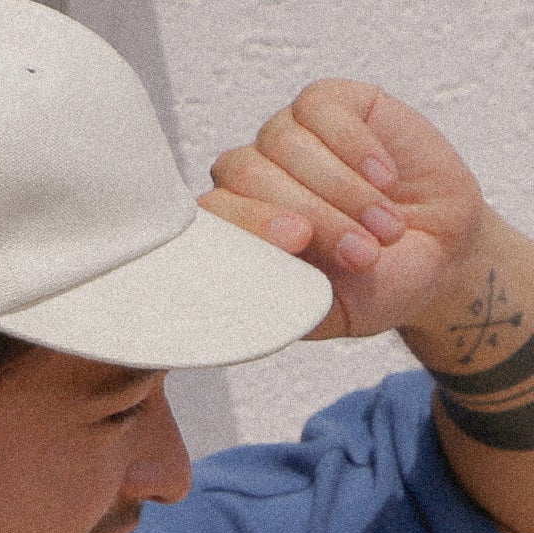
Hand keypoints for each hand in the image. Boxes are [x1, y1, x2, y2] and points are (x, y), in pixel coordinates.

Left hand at [200, 81, 485, 340]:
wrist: (438, 255)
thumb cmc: (374, 286)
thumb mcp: (325, 310)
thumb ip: (279, 298)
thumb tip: (240, 291)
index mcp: (237, 231)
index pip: (211, 215)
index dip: (250, 222)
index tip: (298, 241)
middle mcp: (253, 181)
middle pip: (249, 175)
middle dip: (313, 214)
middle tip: (361, 252)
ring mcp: (286, 138)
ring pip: (284, 142)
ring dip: (342, 188)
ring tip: (385, 228)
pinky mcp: (330, 104)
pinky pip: (321, 109)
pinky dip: (356, 147)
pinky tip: (386, 179)